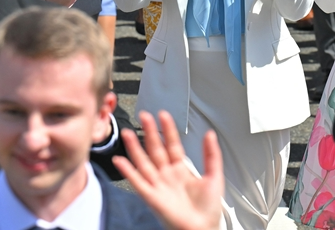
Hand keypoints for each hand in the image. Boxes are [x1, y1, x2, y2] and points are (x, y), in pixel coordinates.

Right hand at [113, 112, 224, 229]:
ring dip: (134, 147)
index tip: (163, 115)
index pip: (172, 144)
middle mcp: (167, 175)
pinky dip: (127, 171)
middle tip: (144, 115)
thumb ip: (211, 155)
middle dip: (149, 132)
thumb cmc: (209, 209)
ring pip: (143, 162)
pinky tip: (120, 160)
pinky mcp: (151, 197)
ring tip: (127, 132)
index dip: (168, 130)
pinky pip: (137, 181)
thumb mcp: (214, 176)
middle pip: (155, 149)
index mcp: (181, 170)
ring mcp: (158, 185)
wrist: (202, 229)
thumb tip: (210, 134)